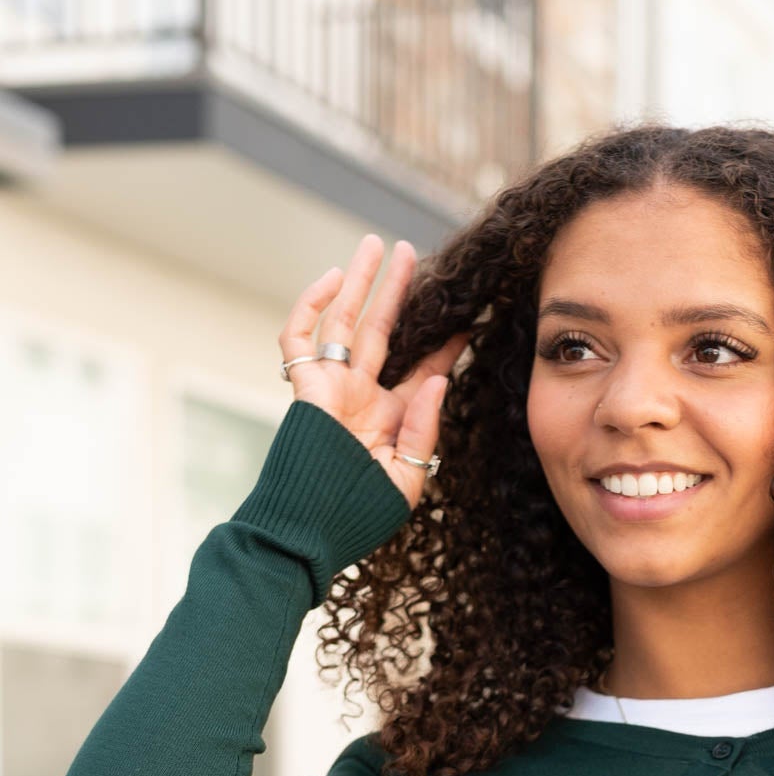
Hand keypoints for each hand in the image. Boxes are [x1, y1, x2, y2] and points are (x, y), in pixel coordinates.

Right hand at [278, 231, 470, 509]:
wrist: (311, 529)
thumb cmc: (360, 515)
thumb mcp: (408, 479)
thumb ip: (425, 429)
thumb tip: (441, 379)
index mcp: (391, 418)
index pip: (423, 367)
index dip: (446, 342)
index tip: (472, 314)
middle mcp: (363, 395)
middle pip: (384, 331)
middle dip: (399, 292)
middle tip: (414, 253)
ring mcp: (332, 387)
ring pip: (345, 321)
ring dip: (360, 282)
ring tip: (377, 245)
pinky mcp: (303, 386)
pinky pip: (299, 337)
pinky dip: (311, 305)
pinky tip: (333, 278)